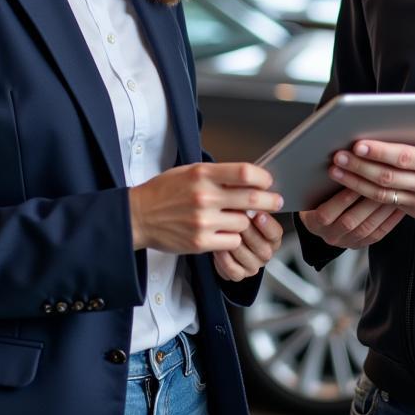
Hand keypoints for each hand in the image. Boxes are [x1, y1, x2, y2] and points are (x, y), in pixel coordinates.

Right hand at [129, 162, 282, 253]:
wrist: (138, 216)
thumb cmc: (164, 191)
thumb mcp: (189, 172)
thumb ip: (217, 174)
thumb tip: (248, 177)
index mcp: (203, 174)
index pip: (245, 172)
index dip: (263, 177)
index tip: (268, 181)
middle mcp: (204, 196)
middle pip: (252, 199)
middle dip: (270, 201)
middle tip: (276, 202)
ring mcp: (203, 221)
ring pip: (243, 222)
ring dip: (245, 221)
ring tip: (236, 218)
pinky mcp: (201, 242)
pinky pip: (232, 241)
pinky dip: (233, 238)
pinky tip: (225, 232)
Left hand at [213, 212, 283, 281]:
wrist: (226, 241)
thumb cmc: (239, 223)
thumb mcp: (248, 211)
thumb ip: (252, 205)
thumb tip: (249, 193)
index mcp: (273, 238)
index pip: (275, 233)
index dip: (267, 224)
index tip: (258, 213)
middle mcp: (266, 253)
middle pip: (261, 246)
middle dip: (247, 231)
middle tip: (236, 219)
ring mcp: (253, 265)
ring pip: (246, 257)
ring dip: (234, 243)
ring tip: (224, 231)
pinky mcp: (239, 275)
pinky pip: (233, 269)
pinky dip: (224, 259)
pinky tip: (219, 247)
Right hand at [298, 187, 405, 248]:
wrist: (321, 219)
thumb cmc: (317, 196)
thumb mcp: (312, 190)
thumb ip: (323, 182)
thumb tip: (342, 161)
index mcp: (313, 223)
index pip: (326, 214)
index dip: (342, 198)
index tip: (357, 180)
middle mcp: (330, 235)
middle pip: (350, 221)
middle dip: (367, 201)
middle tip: (382, 183)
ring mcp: (346, 242)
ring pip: (367, 228)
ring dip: (381, 209)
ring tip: (393, 191)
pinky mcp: (361, 243)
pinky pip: (378, 234)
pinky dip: (390, 220)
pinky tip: (398, 205)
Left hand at [328, 116, 414, 218]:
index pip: (404, 158)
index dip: (380, 152)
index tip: (358, 144)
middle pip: (387, 177)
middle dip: (359, 167)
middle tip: (338, 156)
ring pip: (382, 194)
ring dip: (356, 183)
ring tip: (336, 170)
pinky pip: (387, 204)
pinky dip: (366, 194)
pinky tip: (349, 184)